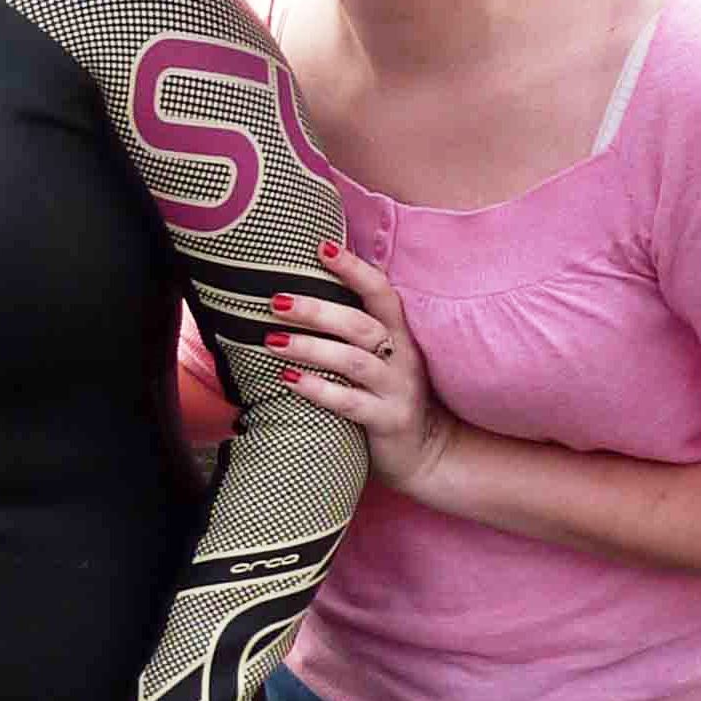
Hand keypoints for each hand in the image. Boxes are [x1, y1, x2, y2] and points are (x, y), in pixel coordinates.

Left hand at [270, 242, 459, 494]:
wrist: (429, 454)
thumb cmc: (389, 393)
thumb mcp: (381, 356)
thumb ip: (355, 327)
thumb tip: (300, 291)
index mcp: (399, 334)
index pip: (381, 292)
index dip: (354, 269)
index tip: (321, 247)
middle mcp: (402, 358)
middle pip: (360, 325)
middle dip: (316, 310)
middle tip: (276, 301)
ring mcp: (397, 390)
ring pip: (353, 361)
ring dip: (310, 347)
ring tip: (272, 340)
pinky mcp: (388, 421)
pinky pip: (350, 403)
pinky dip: (318, 389)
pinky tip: (288, 379)